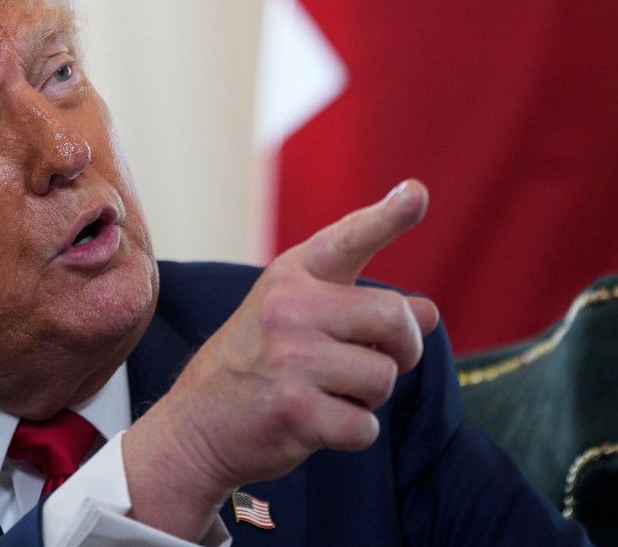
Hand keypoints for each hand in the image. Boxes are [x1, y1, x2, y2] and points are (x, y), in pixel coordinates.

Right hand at [123, 179, 439, 539]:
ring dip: (370, 397)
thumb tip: (428, 311)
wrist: (196, 424)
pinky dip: (354, 433)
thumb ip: (359, 309)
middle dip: (405, 348)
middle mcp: (289, 308)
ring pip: (384, 376)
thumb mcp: (297, 319)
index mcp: (291, 277)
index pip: (348, 239)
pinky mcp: (295, 411)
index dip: (388, 217)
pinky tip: (320, 424)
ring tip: (332, 393)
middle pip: (394, 317)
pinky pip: (365, 426)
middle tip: (382, 360)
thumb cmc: (256, 365)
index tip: (417, 193)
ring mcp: (290, 359)